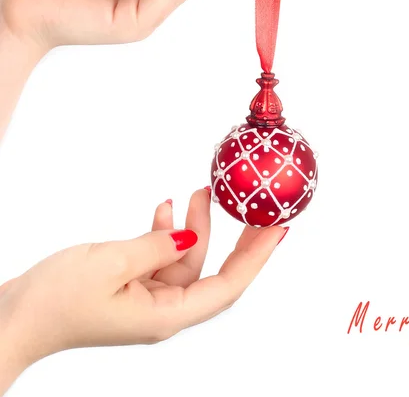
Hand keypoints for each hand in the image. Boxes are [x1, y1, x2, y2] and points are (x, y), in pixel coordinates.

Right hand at [0, 189, 286, 391]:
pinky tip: (163, 208)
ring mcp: (147, 299)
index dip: (257, 258)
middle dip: (232, 236)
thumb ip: (158, 247)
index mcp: (166, 315)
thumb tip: (190, 236)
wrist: (10, 319)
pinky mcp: (131, 287)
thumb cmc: (53, 300)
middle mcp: (163, 311)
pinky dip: (164, 232)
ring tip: (196, 191)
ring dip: (191, 225)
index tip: (278, 230)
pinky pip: (160, 257)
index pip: (229, 286)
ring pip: (185, 257)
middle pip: (212, 269)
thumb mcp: (111, 263)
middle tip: (253, 206)